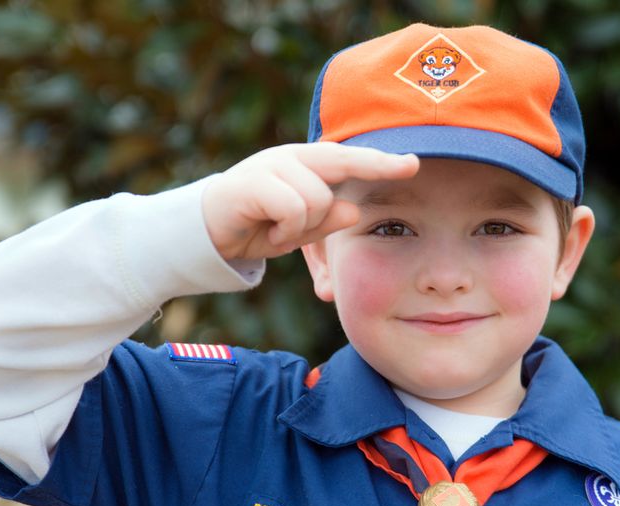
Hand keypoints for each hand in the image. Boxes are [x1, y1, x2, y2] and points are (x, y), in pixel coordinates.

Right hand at [202, 142, 418, 260]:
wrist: (206, 234)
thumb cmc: (257, 228)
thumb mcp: (299, 231)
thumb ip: (325, 221)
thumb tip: (354, 210)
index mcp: (305, 166)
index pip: (349, 159)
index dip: (381, 161)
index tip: (414, 163)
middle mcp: (291, 158)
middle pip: (341, 160)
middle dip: (377, 164)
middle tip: (410, 166)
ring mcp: (272, 165)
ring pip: (316, 197)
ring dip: (303, 227)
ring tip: (281, 233)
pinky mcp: (253, 181)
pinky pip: (293, 207)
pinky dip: (285, 230)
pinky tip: (270, 234)